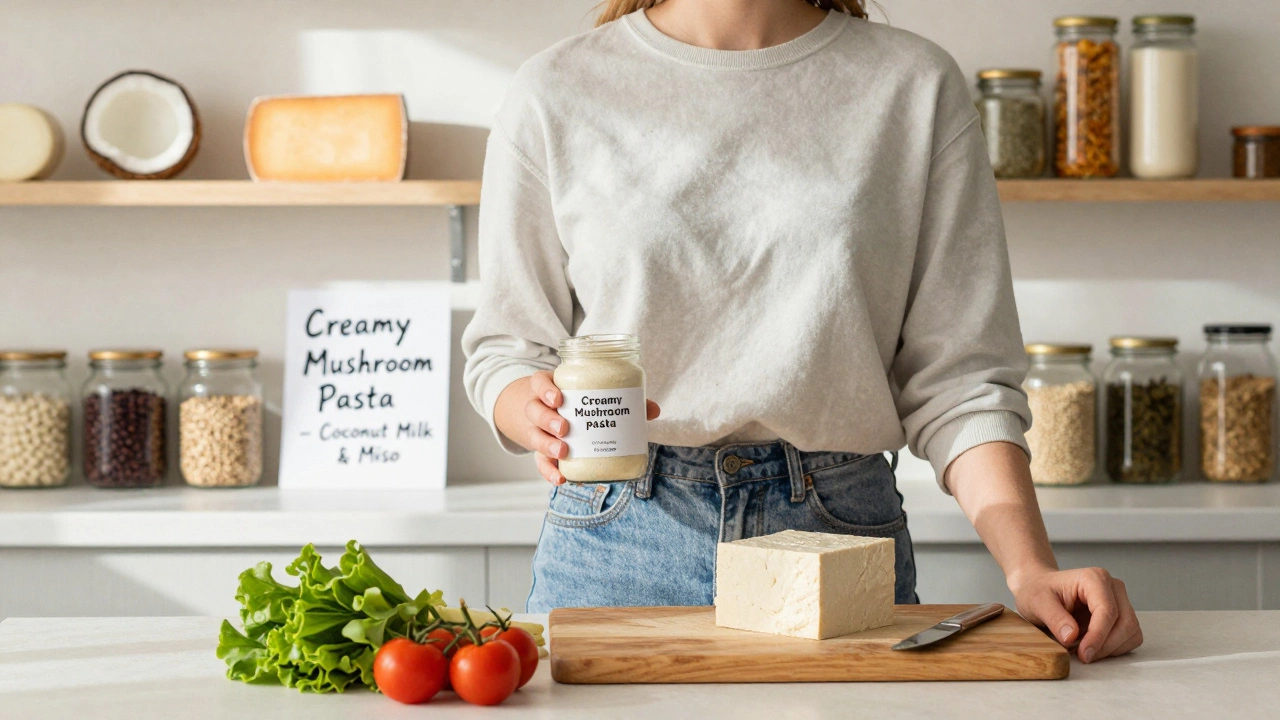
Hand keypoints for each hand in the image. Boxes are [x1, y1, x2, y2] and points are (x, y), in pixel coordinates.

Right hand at [494, 371, 659, 484]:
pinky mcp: (539, 451)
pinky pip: (540, 463)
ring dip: (547, 445)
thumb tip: (653, 410)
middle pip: (533, 410)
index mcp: (548, 388)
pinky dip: (548, 472)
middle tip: (564, 429)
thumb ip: (619, 400)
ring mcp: (536, 430)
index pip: (539, 383)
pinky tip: (561, 478)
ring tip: (563, 451)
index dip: (545, 390)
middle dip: (548, 420)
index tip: (558, 399)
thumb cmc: (573, 401)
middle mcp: (537, 408)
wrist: (543, 414)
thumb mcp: (586, 394)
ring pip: (534, 436)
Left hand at [1010, 567, 1142, 662]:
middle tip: (1082, 656)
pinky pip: (1129, 638)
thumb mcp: (1037, 602)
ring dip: (1110, 648)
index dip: (1098, 637)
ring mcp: (1120, 601)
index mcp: (1094, 578)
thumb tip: (1071, 637)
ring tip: (1082, 649)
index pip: (1107, 611)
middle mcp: (1113, 587)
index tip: (1084, 655)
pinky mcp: (1122, 615)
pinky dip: (1114, 648)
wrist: (1039, 587)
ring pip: (1131, 632)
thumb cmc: (1038, 591)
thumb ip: (1054, 618)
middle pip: (1125, 623)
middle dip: (1105, 646)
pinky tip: (1091, 646)